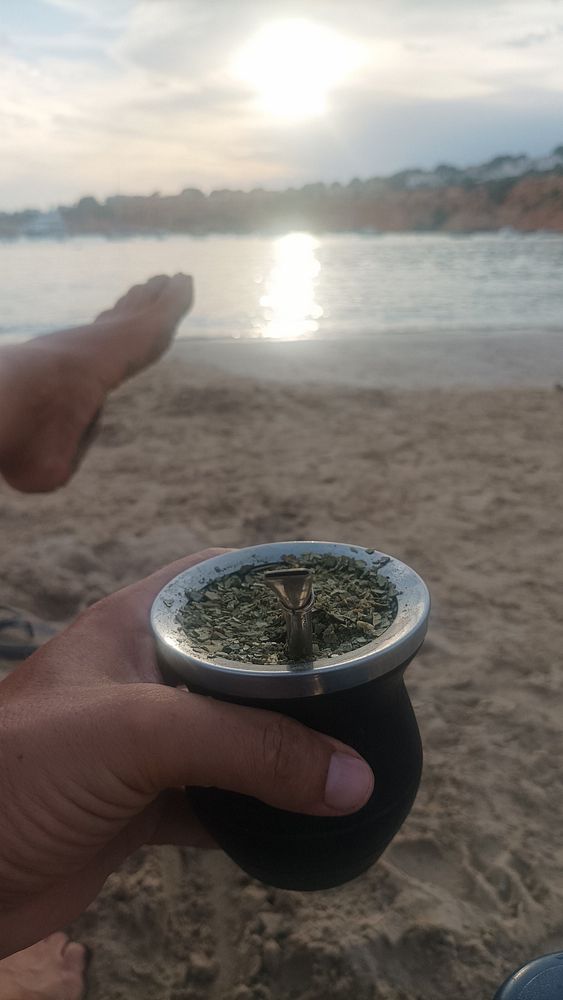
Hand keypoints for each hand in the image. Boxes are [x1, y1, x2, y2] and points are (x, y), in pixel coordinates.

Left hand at [0, 550, 373, 956]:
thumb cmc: (14, 773)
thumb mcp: (135, 734)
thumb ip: (245, 746)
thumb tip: (353, 776)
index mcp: (133, 627)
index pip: (217, 579)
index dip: (276, 582)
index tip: (342, 600)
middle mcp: (141, 678)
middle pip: (235, 664)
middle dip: (295, 677)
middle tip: (363, 686)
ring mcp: (141, 745)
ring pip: (232, 735)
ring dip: (282, 749)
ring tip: (348, 752)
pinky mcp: (140, 806)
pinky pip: (217, 800)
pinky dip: (258, 811)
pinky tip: (300, 818)